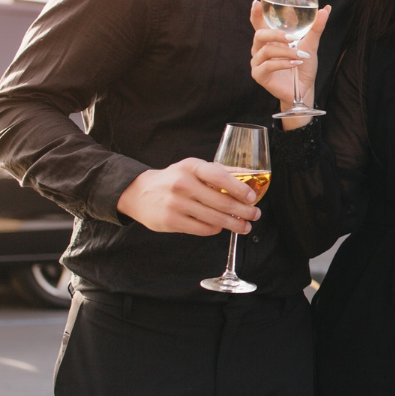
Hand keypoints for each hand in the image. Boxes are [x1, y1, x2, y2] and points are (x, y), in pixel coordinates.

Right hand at [116, 158, 262, 235]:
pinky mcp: (171, 221)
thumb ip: (220, 171)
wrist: (139, 193)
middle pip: (222, 202)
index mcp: (191, 167)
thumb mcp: (193, 168)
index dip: (239, 189)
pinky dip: (215, 229)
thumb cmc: (173, 179)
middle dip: (244, 211)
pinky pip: (202, 228)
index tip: (252, 198)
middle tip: (255, 215)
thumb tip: (250, 174)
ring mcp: (176, 203)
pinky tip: (221, 227)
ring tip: (245, 226)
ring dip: (234, 224)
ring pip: (214, 218)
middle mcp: (182, 183)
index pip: (220, 177)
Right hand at [249, 1, 330, 119]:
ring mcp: (257, 62)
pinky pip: (268, 66)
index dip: (255, 13)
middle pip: (259, 35)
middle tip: (292, 38)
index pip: (258, 23)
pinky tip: (295, 63)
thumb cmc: (303, 65)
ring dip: (286, 52)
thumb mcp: (311, 44)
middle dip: (276, 35)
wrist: (304, 89)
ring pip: (266, 51)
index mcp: (269, 39)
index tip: (257, 3)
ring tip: (301, 55)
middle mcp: (260, 49)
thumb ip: (316, 27)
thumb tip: (326, 9)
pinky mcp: (259, 75)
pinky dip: (283, 63)